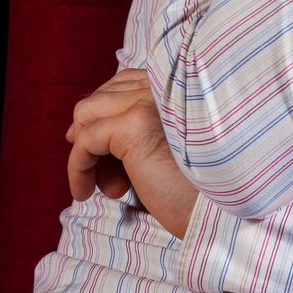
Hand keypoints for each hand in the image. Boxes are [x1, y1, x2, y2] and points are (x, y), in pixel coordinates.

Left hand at [66, 69, 196, 237]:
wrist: (216, 208)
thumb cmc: (196, 187)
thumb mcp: (166, 145)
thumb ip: (136, 126)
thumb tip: (76, 128)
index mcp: (178, 86)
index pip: (124, 83)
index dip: (104, 115)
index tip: (98, 148)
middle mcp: (165, 86)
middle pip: (100, 99)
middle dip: (92, 138)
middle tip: (106, 175)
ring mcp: (148, 101)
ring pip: (86, 116)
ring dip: (84, 153)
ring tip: (107, 186)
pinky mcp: (133, 124)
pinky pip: (84, 142)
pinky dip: (78, 168)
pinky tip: (86, 192)